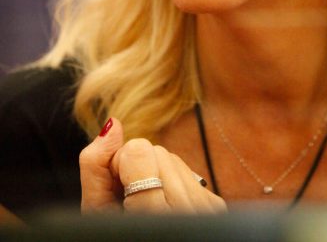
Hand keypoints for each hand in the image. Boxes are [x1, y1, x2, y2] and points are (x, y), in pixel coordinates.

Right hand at [80, 117, 225, 213]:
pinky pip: (188, 171)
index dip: (119, 166)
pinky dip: (172, 184)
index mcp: (154, 217)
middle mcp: (189, 212)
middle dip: (137, 169)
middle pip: (156, 150)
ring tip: (145, 208)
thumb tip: (112, 124)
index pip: (139, 150)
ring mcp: (208, 209)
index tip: (117, 192)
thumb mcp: (96, 216)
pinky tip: (162, 210)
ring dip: (155, 175)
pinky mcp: (216, 206)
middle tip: (128, 203)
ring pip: (172, 157)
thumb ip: (96, 168)